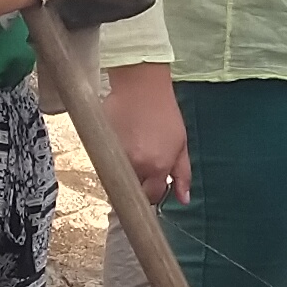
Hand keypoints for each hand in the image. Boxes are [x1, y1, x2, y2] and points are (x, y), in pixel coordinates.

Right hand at [105, 62, 191, 202]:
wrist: (141, 87)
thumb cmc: (164, 112)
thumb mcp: (181, 144)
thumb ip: (183, 174)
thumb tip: (184, 199)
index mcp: (158, 167)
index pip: (152, 197)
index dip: (154, 193)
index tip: (155, 185)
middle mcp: (136, 166)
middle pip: (133, 190)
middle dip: (139, 185)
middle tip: (144, 168)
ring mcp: (117, 157)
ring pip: (119, 177)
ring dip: (126, 171)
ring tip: (134, 150)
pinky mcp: (102, 145)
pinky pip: (107, 162)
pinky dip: (114, 158)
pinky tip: (123, 142)